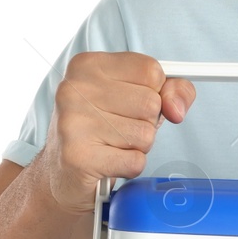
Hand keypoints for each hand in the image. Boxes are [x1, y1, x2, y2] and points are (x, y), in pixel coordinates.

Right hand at [32, 51, 195, 213]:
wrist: (61, 173)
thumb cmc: (103, 128)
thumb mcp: (136, 96)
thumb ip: (171, 90)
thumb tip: (176, 108)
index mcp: (87, 65)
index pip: (151, 70)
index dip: (154, 91)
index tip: (133, 102)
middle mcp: (74, 89)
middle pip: (151, 103)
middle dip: (146, 122)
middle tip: (119, 128)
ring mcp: (73, 123)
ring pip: (146, 135)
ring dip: (137, 146)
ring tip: (112, 145)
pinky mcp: (78, 157)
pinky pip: (136, 161)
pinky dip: (130, 166)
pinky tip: (109, 162)